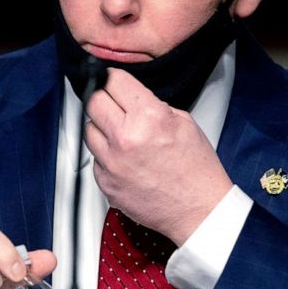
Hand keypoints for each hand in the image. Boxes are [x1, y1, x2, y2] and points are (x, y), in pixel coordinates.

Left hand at [84, 68, 233, 244]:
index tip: (114, 81)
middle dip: (103, 98)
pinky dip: (106, 155)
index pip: (113, 81)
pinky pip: (95, 158)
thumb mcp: (184, 122)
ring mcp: (112, 162)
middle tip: (114, 104)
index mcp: (148, 117)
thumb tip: (131, 98)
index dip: (114, 78)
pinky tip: (124, 158)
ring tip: (122, 134)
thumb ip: (153, 105)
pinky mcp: (106, 183)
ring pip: (88, 129)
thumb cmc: (197, 170)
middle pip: (93, 101)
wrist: (199, 210)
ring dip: (102, 127)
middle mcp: (125, 138)